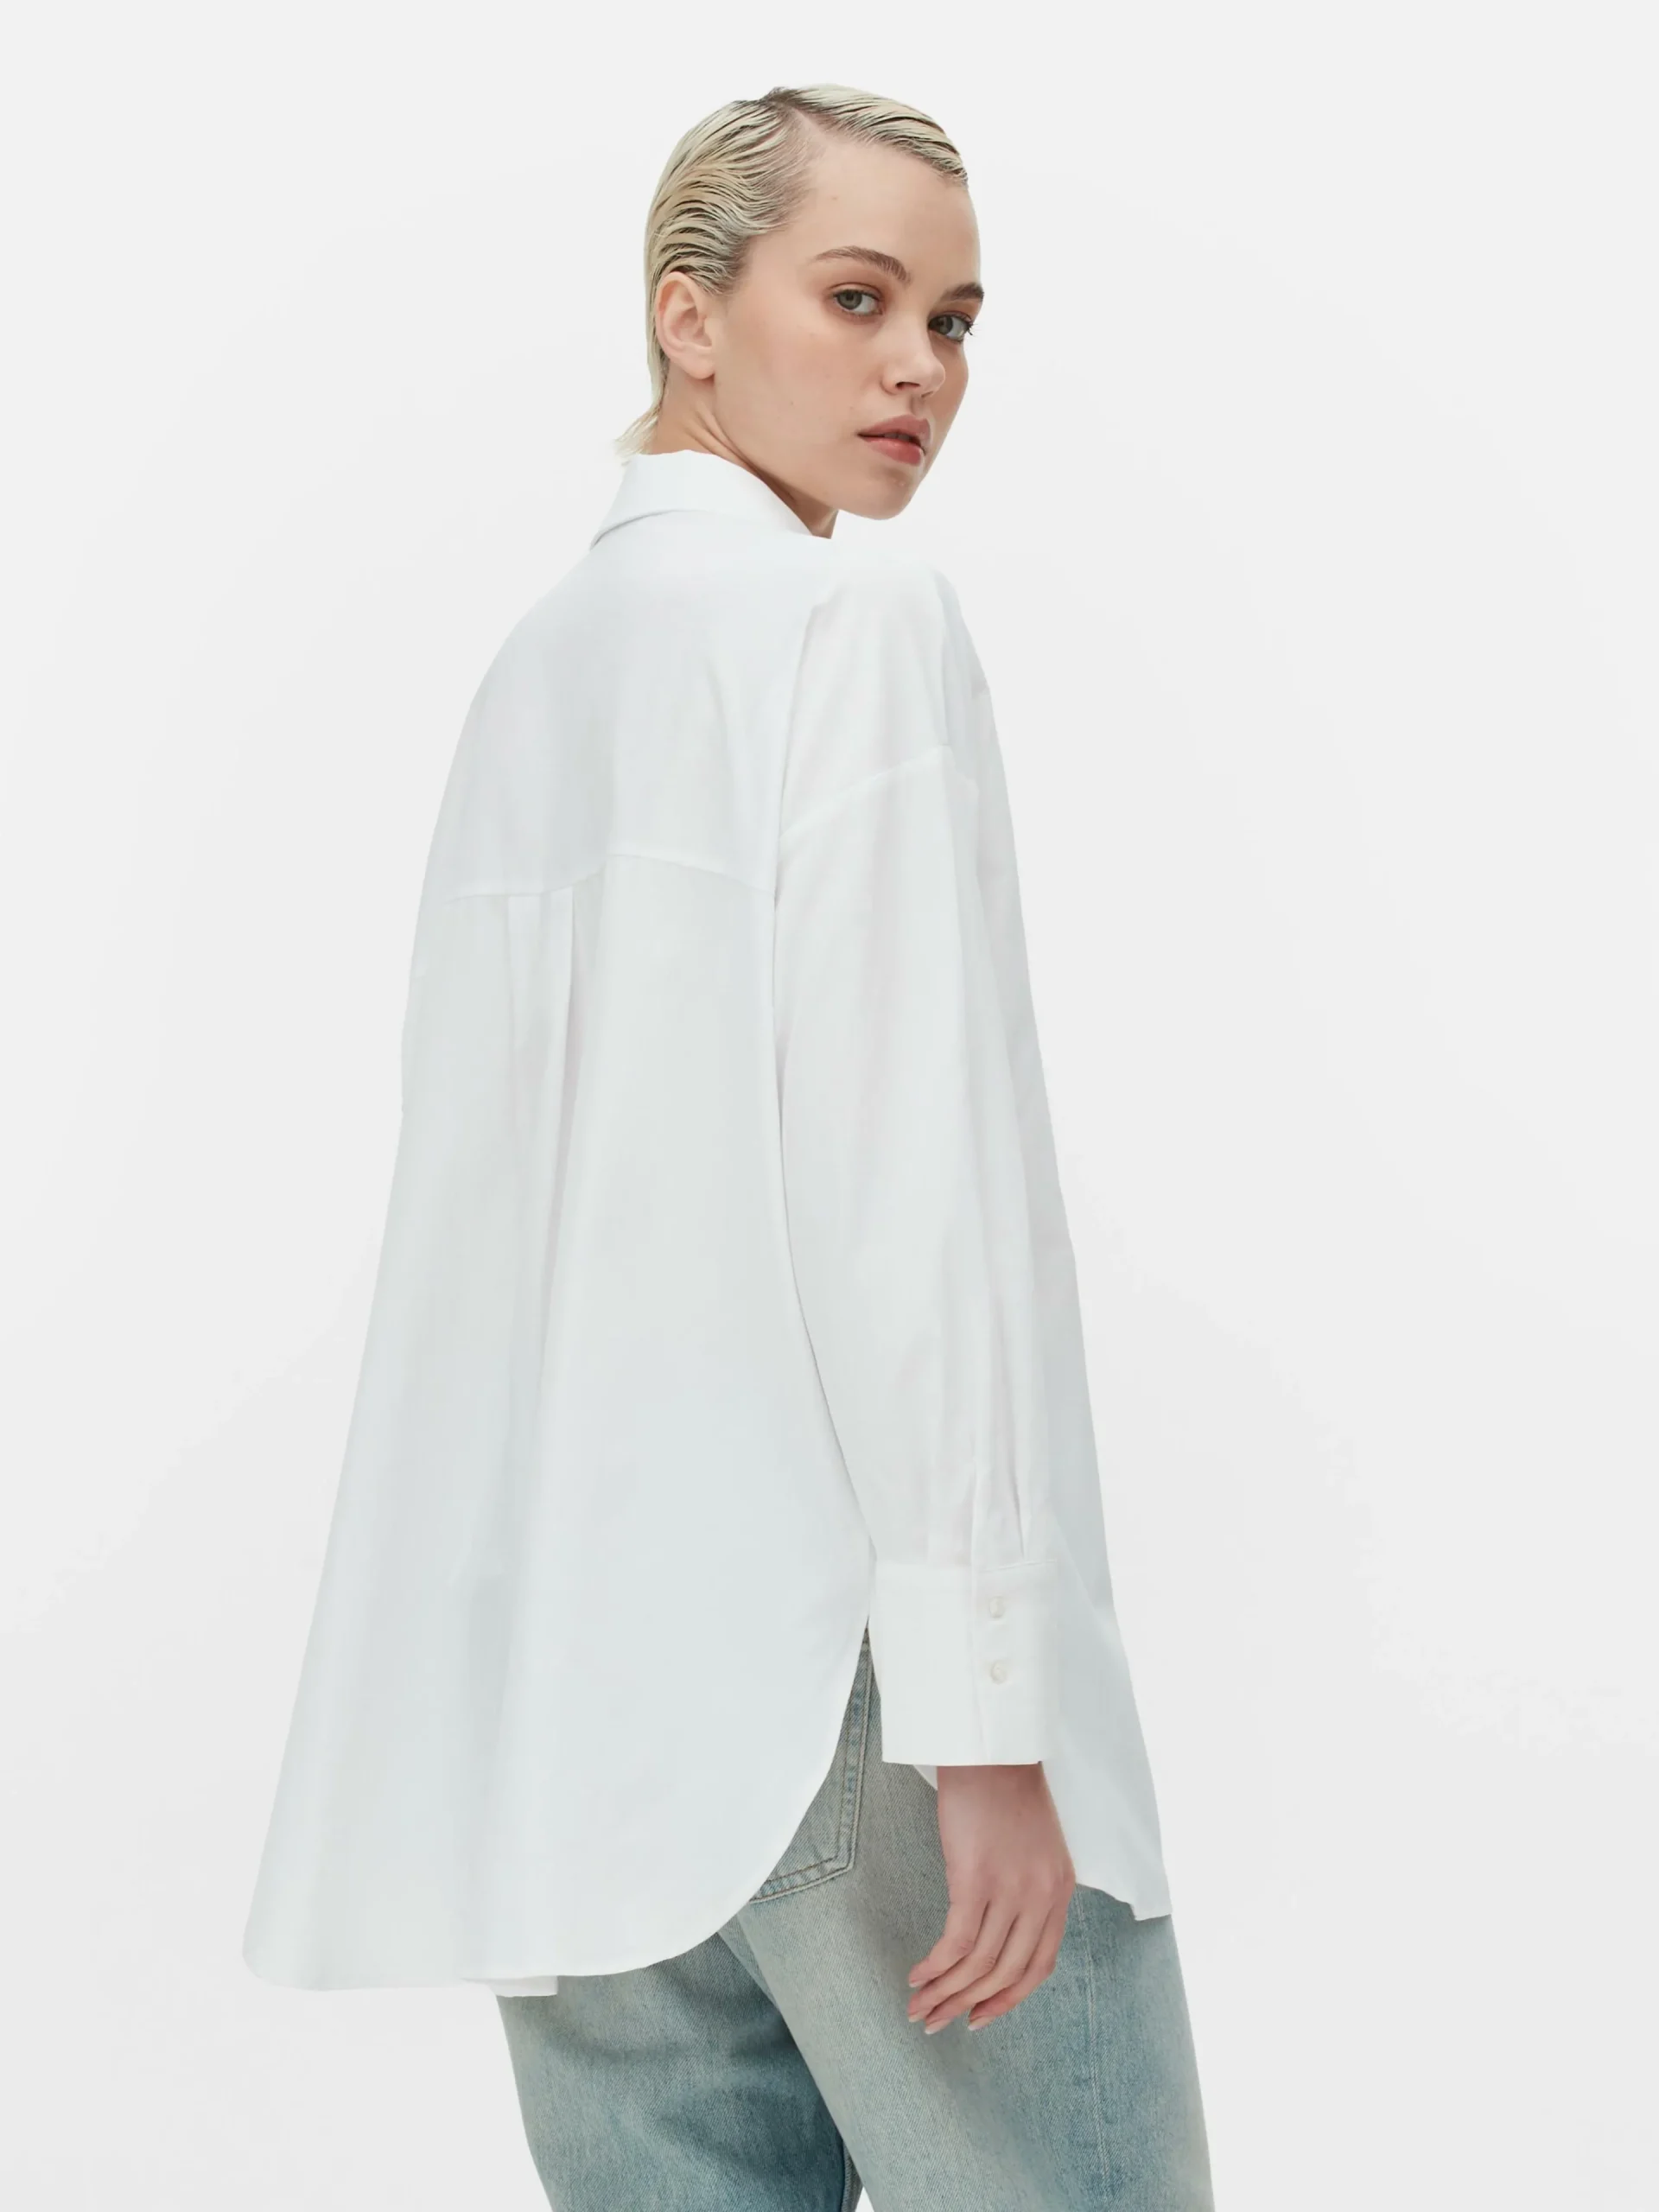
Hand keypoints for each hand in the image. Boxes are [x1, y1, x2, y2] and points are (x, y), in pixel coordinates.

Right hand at [905, 1761, 1074, 2032]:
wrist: (992, 1746)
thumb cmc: (1006, 1788)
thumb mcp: (1035, 1845)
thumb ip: (1029, 1886)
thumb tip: (1001, 1929)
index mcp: (1060, 1892)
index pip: (1038, 1967)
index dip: (1007, 2001)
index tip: (978, 2018)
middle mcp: (1042, 1898)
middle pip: (1004, 1974)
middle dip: (966, 2005)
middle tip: (934, 2022)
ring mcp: (1011, 1890)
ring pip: (977, 1964)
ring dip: (944, 1992)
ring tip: (917, 2006)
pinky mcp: (976, 1879)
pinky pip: (956, 1941)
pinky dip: (935, 1965)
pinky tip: (916, 1974)